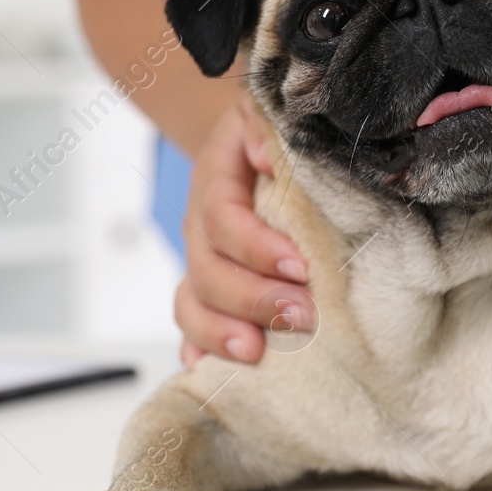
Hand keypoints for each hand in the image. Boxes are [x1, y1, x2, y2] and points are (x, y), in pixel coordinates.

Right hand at [174, 96, 314, 366]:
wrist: (250, 146)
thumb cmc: (270, 139)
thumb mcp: (268, 118)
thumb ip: (267, 132)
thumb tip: (268, 159)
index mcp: (216, 182)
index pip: (224, 218)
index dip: (256, 247)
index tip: (298, 266)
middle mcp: (201, 226)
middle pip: (207, 270)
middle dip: (252, 300)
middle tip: (300, 316)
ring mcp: (200, 260)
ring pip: (191, 303)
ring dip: (220, 333)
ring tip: (256, 353)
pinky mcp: (208, 288)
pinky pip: (191, 323)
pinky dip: (197, 349)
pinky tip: (205, 372)